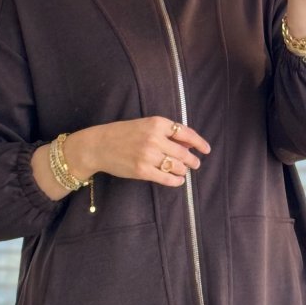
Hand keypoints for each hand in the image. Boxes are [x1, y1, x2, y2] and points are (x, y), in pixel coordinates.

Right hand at [83, 118, 210, 188]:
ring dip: (183, 170)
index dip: (199, 143)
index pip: (186, 133)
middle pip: (183, 152)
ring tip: (183, 171)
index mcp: (157, 123)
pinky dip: (175, 180)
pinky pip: (166, 178)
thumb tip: (188, 144)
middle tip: (195, 164)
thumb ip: (165, 132)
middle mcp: (155, 138)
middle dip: (192, 160)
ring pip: (176, 166)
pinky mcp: (142, 170)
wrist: (98, 145)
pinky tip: (177, 180)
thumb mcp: (145, 125)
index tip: (206, 150)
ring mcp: (149, 155)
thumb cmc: (122, 134)